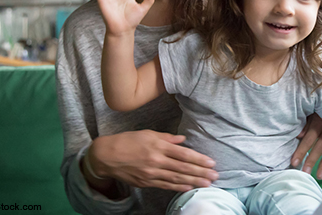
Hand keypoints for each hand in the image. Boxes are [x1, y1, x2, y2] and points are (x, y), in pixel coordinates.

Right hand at [86, 130, 218, 191]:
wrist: (106, 156)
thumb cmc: (127, 141)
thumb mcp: (148, 133)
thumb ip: (167, 137)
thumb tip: (183, 140)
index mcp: (158, 146)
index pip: (184, 154)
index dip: (199, 159)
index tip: (211, 163)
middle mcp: (156, 160)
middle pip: (183, 168)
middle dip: (201, 172)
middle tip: (215, 176)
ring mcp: (151, 173)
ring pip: (176, 179)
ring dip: (193, 181)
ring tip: (206, 183)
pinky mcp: (146, 182)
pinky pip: (165, 185)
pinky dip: (178, 187)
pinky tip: (188, 188)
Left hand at [291, 114, 321, 178]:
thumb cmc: (321, 106)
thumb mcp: (312, 111)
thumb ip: (306, 123)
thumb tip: (298, 135)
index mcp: (319, 122)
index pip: (309, 139)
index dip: (301, 150)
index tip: (294, 162)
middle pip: (319, 147)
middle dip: (312, 160)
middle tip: (304, 173)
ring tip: (318, 176)